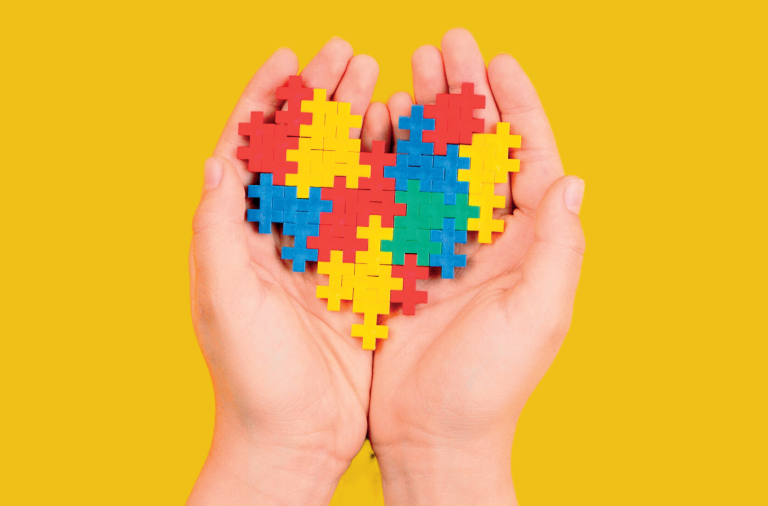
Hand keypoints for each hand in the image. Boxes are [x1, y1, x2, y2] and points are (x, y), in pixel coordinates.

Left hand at [187, 38, 389, 504]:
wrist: (295, 438)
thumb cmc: (249, 377)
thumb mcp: (224, 302)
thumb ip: (216, 231)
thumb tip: (215, 160)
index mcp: (238, 236)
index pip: (247, 151)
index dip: (266, 102)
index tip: (289, 58)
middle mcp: (279, 236)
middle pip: (302, 151)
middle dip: (321, 100)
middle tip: (347, 54)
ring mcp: (323, 251)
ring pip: (343, 173)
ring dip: (359, 127)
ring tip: (380, 81)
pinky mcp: (359, 273)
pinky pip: (376, 214)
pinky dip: (388, 176)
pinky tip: (404, 143)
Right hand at [369, 29, 585, 504]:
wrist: (433, 437)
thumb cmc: (491, 386)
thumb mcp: (538, 316)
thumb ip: (560, 247)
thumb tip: (572, 179)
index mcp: (527, 246)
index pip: (528, 161)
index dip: (516, 109)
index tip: (498, 62)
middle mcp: (486, 240)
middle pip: (476, 153)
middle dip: (463, 99)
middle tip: (444, 47)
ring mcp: (439, 248)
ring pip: (431, 169)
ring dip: (422, 120)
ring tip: (408, 73)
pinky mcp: (399, 264)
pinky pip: (392, 202)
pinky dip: (385, 164)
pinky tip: (374, 130)